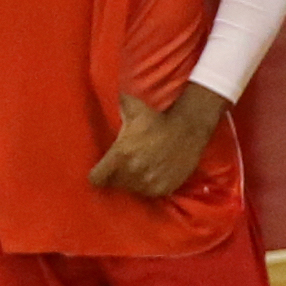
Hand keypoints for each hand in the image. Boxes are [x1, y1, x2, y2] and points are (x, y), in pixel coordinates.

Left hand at [88, 84, 228, 197]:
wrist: (188, 129)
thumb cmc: (157, 118)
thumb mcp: (132, 108)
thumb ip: (114, 107)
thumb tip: (103, 92)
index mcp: (120, 154)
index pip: (97, 178)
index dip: (97, 174)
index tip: (102, 170)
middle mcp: (133, 171)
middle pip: (114, 184)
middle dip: (117, 175)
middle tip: (125, 164)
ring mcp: (149, 182)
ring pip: (132, 189)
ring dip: (133, 181)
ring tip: (140, 167)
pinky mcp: (164, 189)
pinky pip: (149, 193)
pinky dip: (149, 185)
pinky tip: (154, 172)